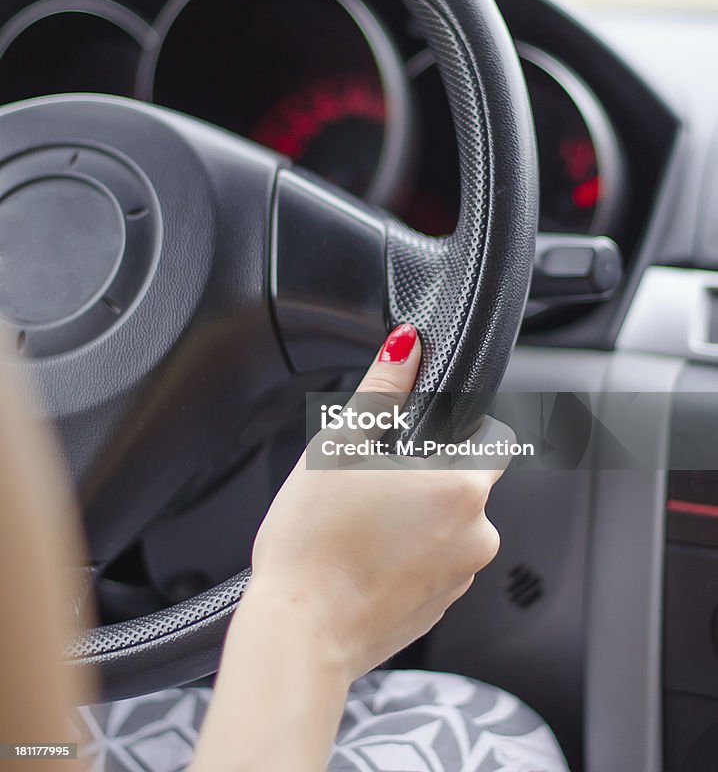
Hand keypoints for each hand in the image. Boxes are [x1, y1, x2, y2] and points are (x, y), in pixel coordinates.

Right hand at [194, 323, 512, 771]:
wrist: (299, 634)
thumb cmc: (315, 543)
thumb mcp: (341, 446)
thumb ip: (383, 389)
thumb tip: (407, 345)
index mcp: (462, 488)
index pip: (493, 438)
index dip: (460, 427)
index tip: (423, 434)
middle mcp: (477, 536)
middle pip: (466, 483)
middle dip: (428, 475)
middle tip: (372, 480)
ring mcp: (460, 579)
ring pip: (449, 526)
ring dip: (418, 517)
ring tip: (362, 522)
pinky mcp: (438, 609)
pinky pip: (434, 564)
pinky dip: (409, 555)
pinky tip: (364, 555)